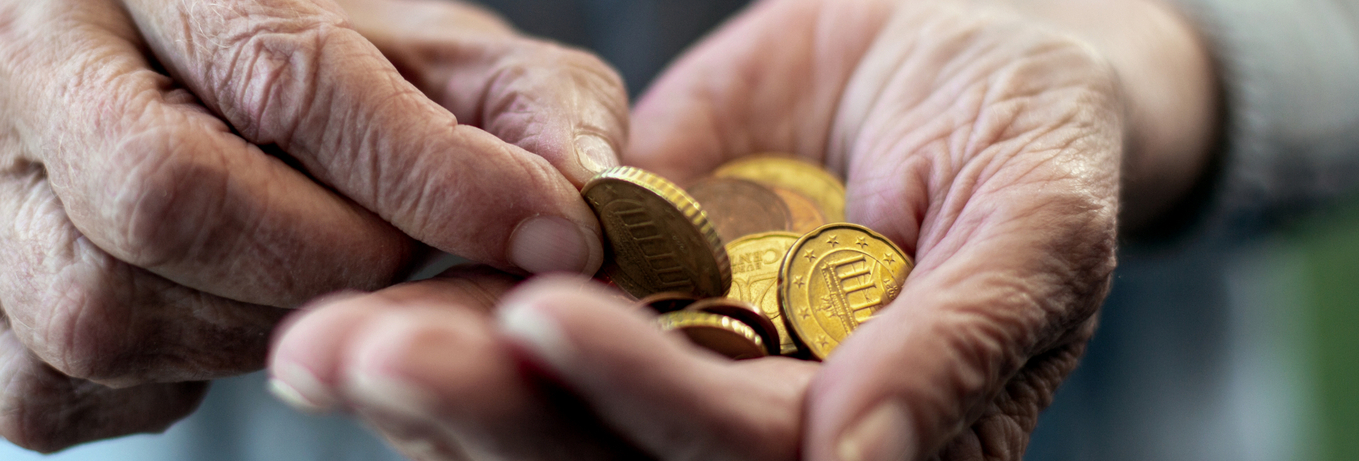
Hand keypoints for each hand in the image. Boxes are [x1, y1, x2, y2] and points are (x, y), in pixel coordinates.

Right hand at [0, 0, 626, 450]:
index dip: (430, 175)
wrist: (189, 114)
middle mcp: (25, 59)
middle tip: (390, 260)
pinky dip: (161, 390)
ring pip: (102, 311)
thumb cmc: (331, 89)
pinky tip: (212, 330)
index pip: (283, 77)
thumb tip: (581, 208)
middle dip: (322, 260)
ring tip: (301, 285)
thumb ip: (532, 114)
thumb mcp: (448, 67)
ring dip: (248, 329)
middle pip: (163, 200)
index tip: (546, 235)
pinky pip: (48, 393)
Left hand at [269, 0, 1218, 458]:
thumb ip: (965, 338)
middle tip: (362, 355)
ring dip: (430, 379)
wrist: (957, 44)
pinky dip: (436, 311)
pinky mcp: (621, 300)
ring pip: (541, 407)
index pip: (738, 450)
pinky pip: (517, 321)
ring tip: (322, 341)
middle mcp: (755, 424)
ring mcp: (679, 364)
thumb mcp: (1037, 218)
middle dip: (486, 411)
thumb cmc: (1035, 130)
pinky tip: (350, 297)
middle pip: (607, 454)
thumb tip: (866, 459)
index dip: (642, 396)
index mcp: (863, 435)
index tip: (541, 320)